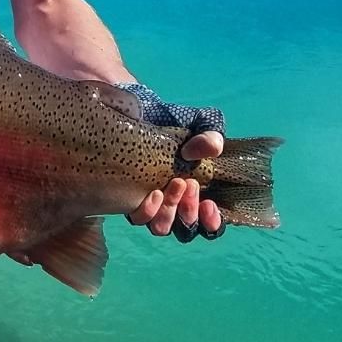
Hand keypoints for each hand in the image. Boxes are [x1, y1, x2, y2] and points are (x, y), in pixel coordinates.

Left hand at [117, 82, 226, 241]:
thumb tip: (212, 149)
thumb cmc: (172, 121)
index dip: (211, 222)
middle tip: (190, 185)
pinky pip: (139, 219)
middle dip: (190, 212)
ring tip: (174, 185)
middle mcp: (174, 203)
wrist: (138, 112)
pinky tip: (154, 192)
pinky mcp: (129, 199)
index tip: (209, 205)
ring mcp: (151, 203)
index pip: (208, 222)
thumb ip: (210, 136)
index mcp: (195, 191)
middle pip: (186, 229)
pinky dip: (149, 210)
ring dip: (170, 212)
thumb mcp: (198, 124)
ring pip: (162, 227)